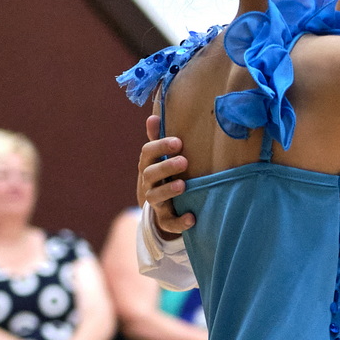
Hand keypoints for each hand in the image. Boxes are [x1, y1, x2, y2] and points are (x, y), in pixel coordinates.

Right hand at [138, 114, 194, 234]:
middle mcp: (148, 183)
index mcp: (148, 165)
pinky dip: (179, 222)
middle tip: (184, 161)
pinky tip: (192, 218)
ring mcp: (155, 202)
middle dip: (166, 167)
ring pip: (156, 197)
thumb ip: (157, 138)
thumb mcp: (158, 156)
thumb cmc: (162, 173)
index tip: (178, 142)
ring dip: (168, 191)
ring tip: (183, 185)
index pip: (147, 153)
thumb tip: (154, 116)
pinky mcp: (164, 219)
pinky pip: (169, 223)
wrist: (158, 205)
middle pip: (150, 174)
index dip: (161, 146)